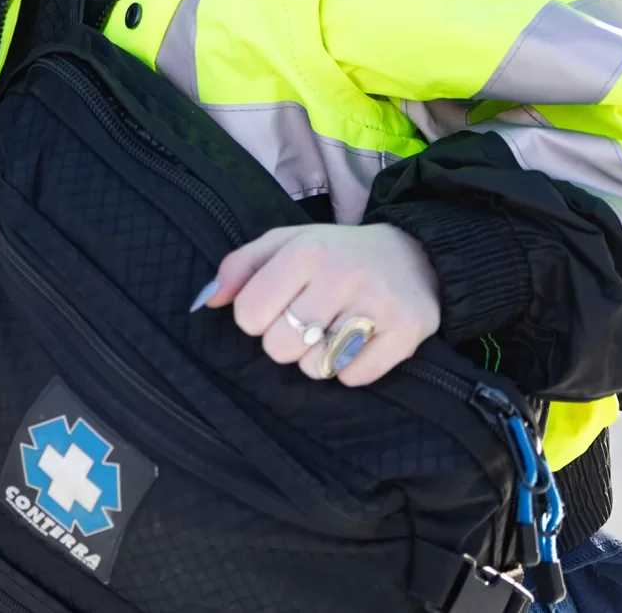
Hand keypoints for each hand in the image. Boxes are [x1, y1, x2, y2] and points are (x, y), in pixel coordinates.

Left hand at [197, 224, 440, 385]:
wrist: (414, 255)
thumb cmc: (335, 254)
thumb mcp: (285, 243)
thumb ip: (240, 267)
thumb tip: (208, 300)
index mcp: (306, 250)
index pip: (249, 313)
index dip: (255, 318)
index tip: (273, 308)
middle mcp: (343, 274)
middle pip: (280, 346)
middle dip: (285, 341)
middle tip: (305, 322)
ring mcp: (378, 305)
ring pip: (316, 366)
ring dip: (316, 358)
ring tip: (331, 331)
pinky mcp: (406, 333)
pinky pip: (354, 378)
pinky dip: (350, 369)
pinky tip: (358, 343)